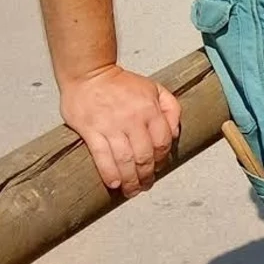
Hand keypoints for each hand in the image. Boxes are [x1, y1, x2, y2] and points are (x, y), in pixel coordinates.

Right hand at [60, 64, 182, 195]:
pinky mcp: (91, 130)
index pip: (162, 141)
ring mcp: (111, 125)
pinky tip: (114, 183)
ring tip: (131, 190)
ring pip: (125, 160)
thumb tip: (174, 134)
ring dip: (130, 180)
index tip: (159, 168)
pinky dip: (108, 172)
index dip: (162, 159)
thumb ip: (171, 108)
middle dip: (146, 175)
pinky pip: (101, 156)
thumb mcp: (155, 88)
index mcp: (149, 109)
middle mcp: (132, 119)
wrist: (89, 73)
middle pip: (144, 155)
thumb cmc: (122, 84)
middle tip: (145, 185)